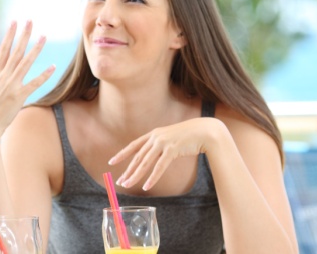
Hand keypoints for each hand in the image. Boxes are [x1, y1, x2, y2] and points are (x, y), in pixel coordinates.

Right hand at [0, 20, 54, 138]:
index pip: (3, 50)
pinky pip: (34, 83)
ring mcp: (11, 85)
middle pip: (15, 51)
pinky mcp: (19, 96)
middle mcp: (3, 76)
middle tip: (29, 21)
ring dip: (36, 49)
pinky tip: (53, 67)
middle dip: (23, 35)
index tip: (14, 22)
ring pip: (25, 63)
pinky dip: (44, 75)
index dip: (9, 35)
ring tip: (44, 36)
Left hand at [108, 117, 226, 190]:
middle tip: (119, 181)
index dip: (122, 154)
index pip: (133, 145)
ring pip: (145, 163)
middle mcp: (156, 137)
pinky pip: (159, 167)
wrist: (204, 131)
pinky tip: (146, 186)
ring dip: (135, 175)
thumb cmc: (188, 136)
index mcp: (153, 134)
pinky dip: (152, 178)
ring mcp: (163, 143)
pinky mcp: (172, 150)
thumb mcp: (170, 138)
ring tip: (127, 185)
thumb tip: (151, 156)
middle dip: (127, 170)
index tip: (111, 162)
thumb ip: (160, 145)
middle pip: (138, 157)